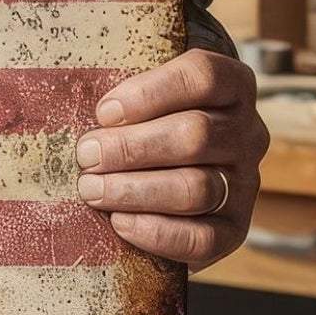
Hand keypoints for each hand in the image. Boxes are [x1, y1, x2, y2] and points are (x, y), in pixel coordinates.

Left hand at [76, 49, 266, 267]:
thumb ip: (121, 94)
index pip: (202, 77)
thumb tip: (68, 96)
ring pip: (196, 188)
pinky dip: (157, 231)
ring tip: (92, 190)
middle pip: (195, 135)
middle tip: (86, 156)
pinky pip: (203, 238)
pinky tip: (120, 223)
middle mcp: (247, 133)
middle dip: (130, 147)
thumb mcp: (139, 96)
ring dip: (135, 190)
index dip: (149, 93)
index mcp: (231, 87)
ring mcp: (245, 183)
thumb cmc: (143, 123)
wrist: (169, 179)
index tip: (104, 112)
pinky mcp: (235, 228)